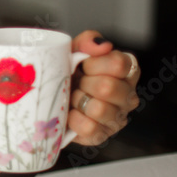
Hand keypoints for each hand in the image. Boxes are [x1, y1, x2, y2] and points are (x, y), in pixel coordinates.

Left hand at [67, 31, 140, 145]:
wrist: (47, 96)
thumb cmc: (67, 71)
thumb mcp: (73, 49)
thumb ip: (88, 40)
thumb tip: (102, 45)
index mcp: (126, 71)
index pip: (120, 64)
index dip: (95, 63)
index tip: (84, 64)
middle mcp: (128, 95)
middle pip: (108, 87)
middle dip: (84, 83)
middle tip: (77, 83)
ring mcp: (118, 118)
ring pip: (100, 109)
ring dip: (78, 101)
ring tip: (73, 98)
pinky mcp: (103, 135)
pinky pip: (90, 128)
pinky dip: (74, 119)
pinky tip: (70, 113)